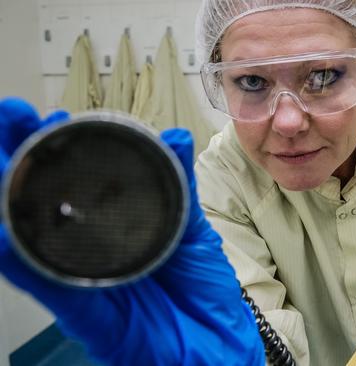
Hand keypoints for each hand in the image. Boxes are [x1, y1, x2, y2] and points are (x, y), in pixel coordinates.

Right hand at [0, 98, 263, 364]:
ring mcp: (83, 279)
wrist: (219, 347)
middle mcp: (90, 248)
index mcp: (116, 226)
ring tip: (0, 158)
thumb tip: (175, 136)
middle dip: (24, 156)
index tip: (54, 115)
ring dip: (11, 196)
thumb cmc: (204, 291)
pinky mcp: (85, 314)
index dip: (62, 147)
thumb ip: (180, 189)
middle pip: (46, 198)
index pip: (80, 180)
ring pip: (33, 236)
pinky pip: (47, 286)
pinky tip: (0, 234)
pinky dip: (19, 262)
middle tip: (14, 118)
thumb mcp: (194, 234)